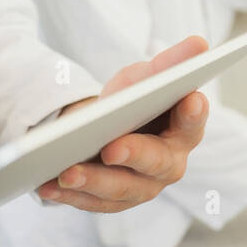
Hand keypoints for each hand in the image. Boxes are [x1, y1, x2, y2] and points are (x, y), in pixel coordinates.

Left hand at [36, 35, 209, 212]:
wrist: (108, 127)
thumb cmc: (135, 100)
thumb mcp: (146, 76)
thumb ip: (171, 63)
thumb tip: (200, 43)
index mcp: (185, 131)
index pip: (193, 123)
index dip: (192, 113)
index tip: (190, 99)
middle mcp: (169, 165)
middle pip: (156, 163)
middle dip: (133, 154)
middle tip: (111, 148)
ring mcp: (142, 188)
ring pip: (120, 189)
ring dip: (92, 182)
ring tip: (67, 172)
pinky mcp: (114, 202)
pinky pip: (91, 203)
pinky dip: (69, 196)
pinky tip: (46, 185)